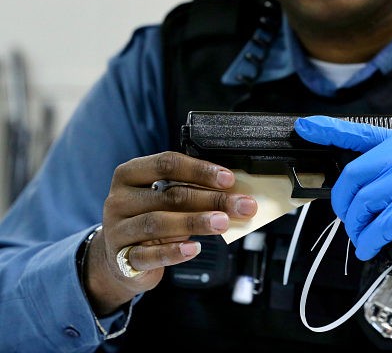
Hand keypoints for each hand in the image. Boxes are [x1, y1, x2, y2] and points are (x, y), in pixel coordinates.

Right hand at [84, 152, 256, 314]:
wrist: (120, 260)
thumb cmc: (151, 217)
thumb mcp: (165, 199)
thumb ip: (192, 190)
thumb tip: (234, 191)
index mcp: (130, 174)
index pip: (166, 163)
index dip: (200, 170)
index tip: (228, 179)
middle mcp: (119, 199)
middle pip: (169, 195)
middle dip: (211, 199)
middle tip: (241, 205)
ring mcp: (117, 229)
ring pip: (158, 223)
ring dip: (195, 222)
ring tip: (223, 222)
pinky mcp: (121, 259)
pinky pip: (149, 255)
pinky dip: (173, 251)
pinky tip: (194, 248)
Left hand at [294, 116, 391, 286]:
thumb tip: (351, 185)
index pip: (363, 133)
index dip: (330, 130)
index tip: (306, 127)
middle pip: (354, 173)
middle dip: (343, 202)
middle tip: (349, 218)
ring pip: (363, 201)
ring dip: (356, 225)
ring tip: (365, 235)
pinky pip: (377, 225)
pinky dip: (368, 241)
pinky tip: (370, 247)